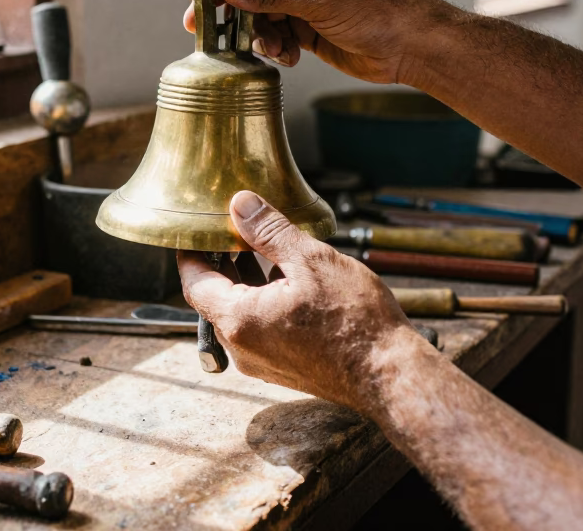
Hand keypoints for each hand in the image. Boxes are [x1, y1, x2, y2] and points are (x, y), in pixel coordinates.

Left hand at [178, 191, 426, 416]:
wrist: (390, 376)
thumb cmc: (355, 320)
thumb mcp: (311, 261)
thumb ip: (269, 231)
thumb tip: (240, 205)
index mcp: (239, 320)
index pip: (194, 282)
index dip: (191, 253)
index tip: (195, 230)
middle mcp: (242, 348)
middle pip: (214, 298)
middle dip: (221, 262)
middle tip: (233, 229)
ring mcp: (262, 363)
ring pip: (239, 313)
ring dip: (245, 281)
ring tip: (263, 247)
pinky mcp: (282, 369)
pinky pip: (259, 329)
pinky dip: (263, 301)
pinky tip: (287, 280)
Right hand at [183, 0, 442, 83]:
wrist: (416, 47)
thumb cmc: (383, 10)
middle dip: (230, 7)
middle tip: (204, 28)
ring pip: (258, 12)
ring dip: (256, 33)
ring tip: (271, 49)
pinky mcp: (307, 25)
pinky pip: (274, 33)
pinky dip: (274, 46)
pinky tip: (288, 57)